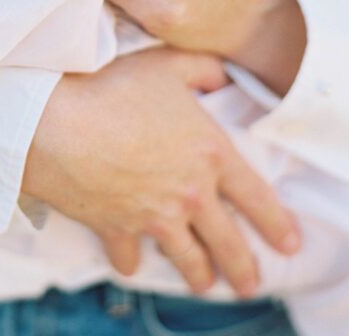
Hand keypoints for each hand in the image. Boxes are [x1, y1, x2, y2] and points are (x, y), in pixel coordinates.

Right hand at [23, 48, 300, 295]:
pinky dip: (132, 261)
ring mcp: (154, 217)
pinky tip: (133, 263)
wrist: (58, 122)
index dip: (277, 223)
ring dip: (199, 274)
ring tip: (205, 284)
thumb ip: (203, 68)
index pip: (257, 196)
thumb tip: (224, 75)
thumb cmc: (114, 87)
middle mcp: (190, 194)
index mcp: (210, 154)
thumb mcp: (166, 64)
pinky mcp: (118, 229)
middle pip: (228, 242)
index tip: (290, 244)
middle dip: (243, 268)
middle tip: (251, 284)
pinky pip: (130, 255)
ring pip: (187, 259)